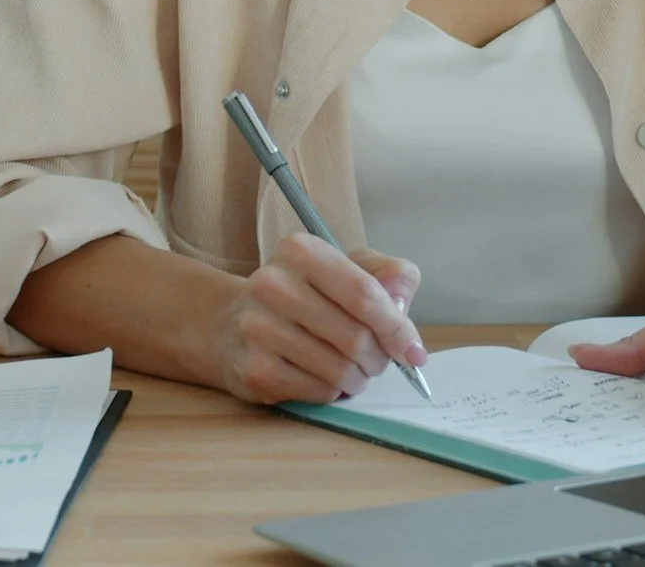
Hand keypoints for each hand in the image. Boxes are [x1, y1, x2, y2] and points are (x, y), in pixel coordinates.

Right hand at [208, 233, 425, 404]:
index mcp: (301, 252)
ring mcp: (258, 328)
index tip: (414, 353)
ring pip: (338, 370)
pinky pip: (317, 391)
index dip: (397, 328)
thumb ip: (385, 275)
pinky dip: (332, 392)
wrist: (230, 324)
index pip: (365, 294)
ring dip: (357, 379)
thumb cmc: (302, 296)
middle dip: (379, 358)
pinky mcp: (253, 368)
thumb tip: (402, 302)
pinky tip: (324, 379)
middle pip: (355, 337)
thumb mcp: (344, 269)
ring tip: (352, 372)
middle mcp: (273, 284)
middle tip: (377, 361)